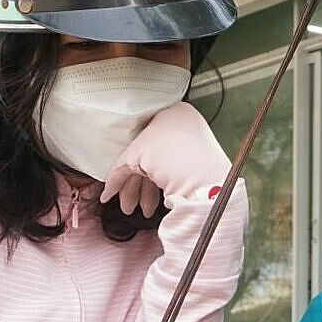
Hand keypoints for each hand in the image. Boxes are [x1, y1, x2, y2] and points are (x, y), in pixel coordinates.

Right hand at [102, 101, 229, 212]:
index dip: (121, 166)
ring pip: (158, 169)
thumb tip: (111, 183)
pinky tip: (149, 205)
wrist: (210, 183)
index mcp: (171, 113)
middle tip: (125, 202)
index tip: (114, 184)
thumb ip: (119, 168)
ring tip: (137, 209)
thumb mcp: (137, 156)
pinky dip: (157, 191)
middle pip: (146, 157)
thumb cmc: (179, 160)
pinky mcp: (198, 166)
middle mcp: (183, 126)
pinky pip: (170, 177)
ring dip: (143, 192)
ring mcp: (192, 145)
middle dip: (132, 185)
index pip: (135, 139)